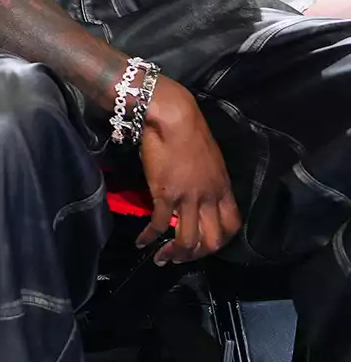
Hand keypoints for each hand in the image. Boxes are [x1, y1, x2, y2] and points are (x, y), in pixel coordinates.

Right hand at [136, 77, 240, 263]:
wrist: (172, 116)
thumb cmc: (187, 130)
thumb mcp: (207, 158)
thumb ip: (205, 178)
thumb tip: (194, 189)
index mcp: (222, 187)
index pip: (232, 225)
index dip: (220, 241)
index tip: (205, 244)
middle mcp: (210, 197)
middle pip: (213, 240)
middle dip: (197, 255)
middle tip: (181, 257)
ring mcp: (189, 198)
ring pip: (189, 240)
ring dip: (175, 253)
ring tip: (162, 257)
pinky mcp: (166, 194)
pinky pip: (160, 224)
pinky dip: (150, 237)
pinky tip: (141, 242)